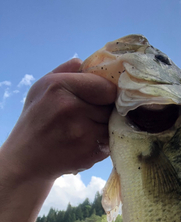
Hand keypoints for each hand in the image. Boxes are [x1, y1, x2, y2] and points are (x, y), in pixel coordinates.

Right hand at [0, 58, 116, 182]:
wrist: (26, 159)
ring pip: (112, 125)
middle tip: (92, 115)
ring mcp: (83, 133)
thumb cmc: (36, 120)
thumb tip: (85, 62)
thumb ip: (65, 72)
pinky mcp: (90, 153)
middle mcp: (72, 108)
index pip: (106, 86)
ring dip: (105, 127)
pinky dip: (103, 142)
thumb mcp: (41, 88)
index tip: (101, 98)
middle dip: (106, 110)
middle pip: (111, 106)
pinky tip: (86, 142)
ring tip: (87, 129)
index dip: (106, 93)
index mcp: (60, 87)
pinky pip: (110, 142)